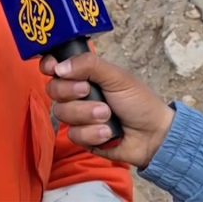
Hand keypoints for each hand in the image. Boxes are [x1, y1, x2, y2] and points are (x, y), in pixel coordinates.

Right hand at [41, 52, 174, 169]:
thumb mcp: (117, 77)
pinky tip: (108, 132)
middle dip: (71, 92)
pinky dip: (92, 133)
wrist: (153, 135)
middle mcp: (77, 94)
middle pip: (53, 89)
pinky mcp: (82, 137)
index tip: (54, 69)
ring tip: (107, 115)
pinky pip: (73, 134)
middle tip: (88, 91)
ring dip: (86, 114)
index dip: (49, 66)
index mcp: (85, 74)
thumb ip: (89, 65)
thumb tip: (59, 67)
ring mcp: (78, 116)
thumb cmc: (139, 102)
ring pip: (62, 113)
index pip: (55, 66)